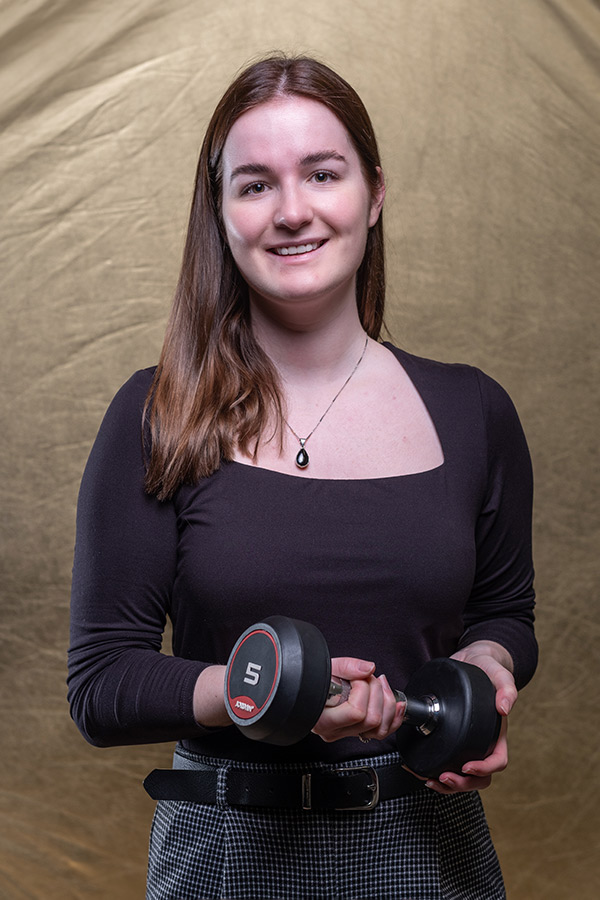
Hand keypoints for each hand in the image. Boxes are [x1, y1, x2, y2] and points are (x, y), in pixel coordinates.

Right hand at [312, 658, 404, 742]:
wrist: (308, 687)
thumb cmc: (312, 680)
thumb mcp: (325, 667)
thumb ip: (347, 666)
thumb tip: (369, 669)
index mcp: (323, 718)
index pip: (356, 712)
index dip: (362, 689)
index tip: (356, 677)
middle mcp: (334, 730)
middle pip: (371, 720)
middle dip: (377, 692)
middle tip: (368, 677)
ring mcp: (346, 734)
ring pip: (379, 728)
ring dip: (386, 702)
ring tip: (379, 684)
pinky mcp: (356, 732)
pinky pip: (382, 732)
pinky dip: (393, 717)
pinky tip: (395, 703)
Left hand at [422, 640, 514, 793]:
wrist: (471, 660)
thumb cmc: (488, 669)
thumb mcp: (500, 674)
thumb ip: (506, 688)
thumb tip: (504, 708)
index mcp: (496, 734)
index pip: (498, 761)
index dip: (484, 769)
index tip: (467, 766)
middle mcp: (482, 743)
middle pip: (479, 777)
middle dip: (461, 783)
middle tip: (442, 777)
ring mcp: (466, 743)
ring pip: (461, 776)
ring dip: (446, 784)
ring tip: (428, 779)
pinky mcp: (449, 739)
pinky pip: (444, 762)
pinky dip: (432, 770)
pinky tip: (418, 768)